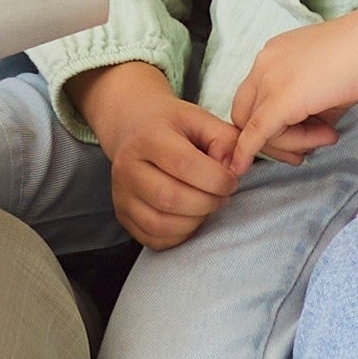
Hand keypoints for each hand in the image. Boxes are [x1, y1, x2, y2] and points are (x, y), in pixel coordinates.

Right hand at [77, 61, 243, 250]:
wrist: (132, 127)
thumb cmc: (171, 126)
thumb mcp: (201, 119)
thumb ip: (226, 140)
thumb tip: (236, 170)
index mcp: (148, 137)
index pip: (185, 165)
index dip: (217, 179)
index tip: (231, 180)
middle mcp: (127, 167)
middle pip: (170, 198)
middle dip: (208, 203)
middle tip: (221, 196)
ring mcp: (121, 194)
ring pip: (160, 224)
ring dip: (195, 222)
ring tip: (206, 206)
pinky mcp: (122, 215)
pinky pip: (153, 239)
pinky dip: (179, 235)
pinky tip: (190, 217)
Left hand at [222, 0, 357, 167]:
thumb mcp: (329, 87)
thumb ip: (312, 109)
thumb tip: (311, 134)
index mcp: (274, 55)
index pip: (253, 98)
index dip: (265, 126)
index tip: (291, 141)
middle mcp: (264, 63)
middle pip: (245, 114)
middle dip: (270, 141)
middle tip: (303, 153)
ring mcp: (269, 79)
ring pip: (256, 128)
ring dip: (292, 142)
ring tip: (328, 134)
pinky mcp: (281, 99)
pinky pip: (257, 132)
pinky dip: (248, 152)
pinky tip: (244, 167)